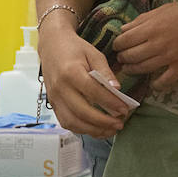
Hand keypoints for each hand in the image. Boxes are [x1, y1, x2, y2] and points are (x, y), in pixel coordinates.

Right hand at [38, 17, 129, 137]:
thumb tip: (117, 89)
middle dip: (103, 122)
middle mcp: (60, 88)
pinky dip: (82, 129)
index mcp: (71, 72)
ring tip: (111, 130)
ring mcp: (54, 98)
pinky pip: (66, 122)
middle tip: (120, 124)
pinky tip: (97, 129)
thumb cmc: (75, 49)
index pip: (93, 92)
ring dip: (92, 130)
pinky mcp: (52, 104)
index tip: (125, 109)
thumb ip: (105, 73)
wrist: (52, 46)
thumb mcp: (94, 54)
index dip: (110, 103)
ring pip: (72, 122)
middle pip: (82, 112)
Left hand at [114, 0, 177, 88]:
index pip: (123, 41)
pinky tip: (155, 83)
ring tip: (133, 69)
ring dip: (134, 71)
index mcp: (151, 27)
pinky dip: (156, 85)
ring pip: (142, 69)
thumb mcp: (164, 9)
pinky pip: (164, 81)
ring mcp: (170, 56)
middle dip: (123, 59)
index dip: (117, 45)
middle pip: (130, 56)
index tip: (120, 47)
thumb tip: (123, 29)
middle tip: (124, 59)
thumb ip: (143, 20)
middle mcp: (157, 43)